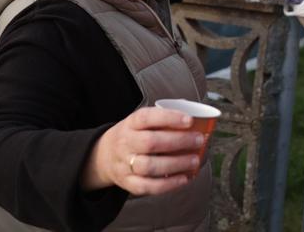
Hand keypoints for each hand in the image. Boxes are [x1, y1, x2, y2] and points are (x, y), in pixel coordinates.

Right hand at [81, 107, 205, 194]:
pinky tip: (184, 178)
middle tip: (199, 140)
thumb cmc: (135, 135)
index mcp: (131, 123)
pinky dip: (168, 184)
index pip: (147, 117)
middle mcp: (125, 142)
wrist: (104, 155)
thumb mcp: (142, 122)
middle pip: (150, 143)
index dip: (169, 118)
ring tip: (195, 160)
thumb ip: (163, 121)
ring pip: (149, 166)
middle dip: (178, 141)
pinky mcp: (127, 182)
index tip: (189, 120)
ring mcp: (124, 163)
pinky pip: (147, 186)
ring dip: (176, 164)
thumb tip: (199, 122)